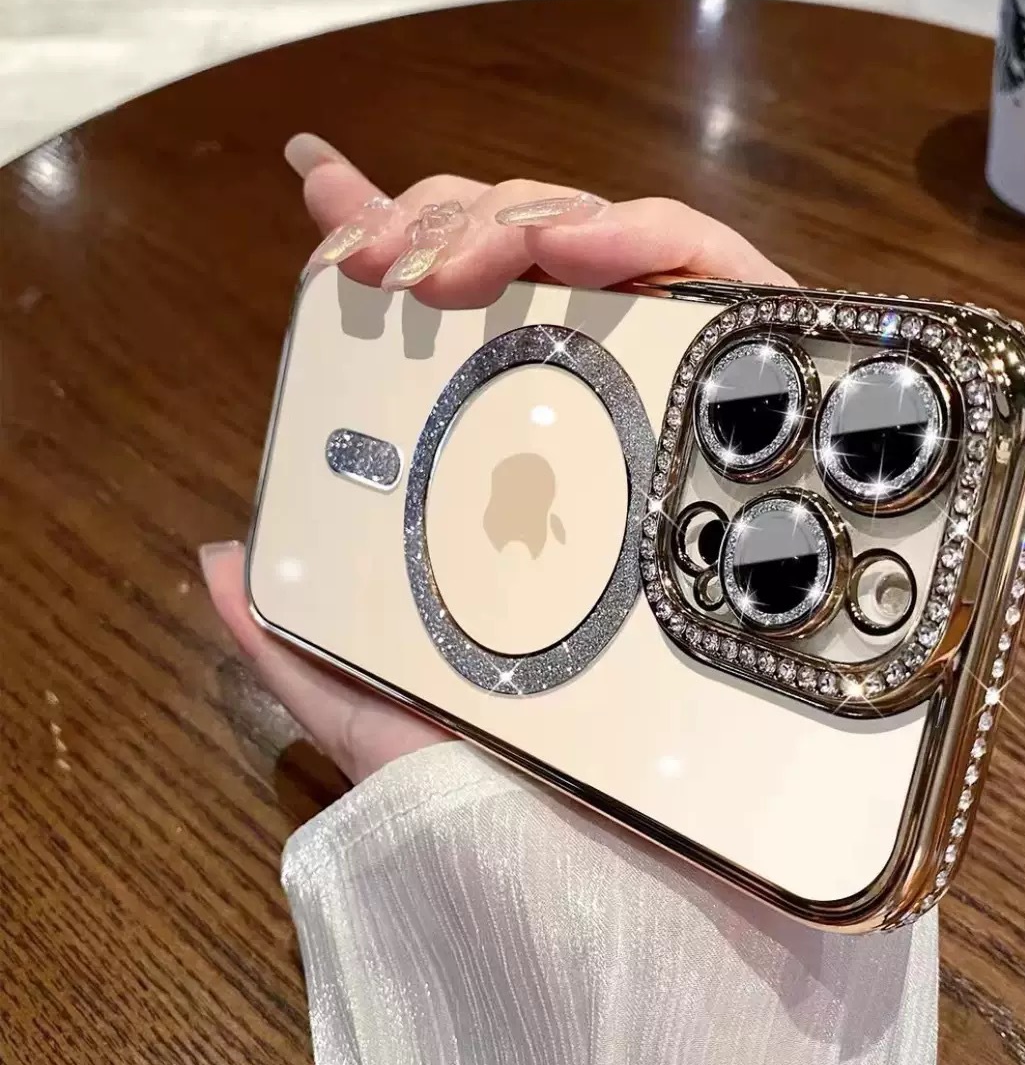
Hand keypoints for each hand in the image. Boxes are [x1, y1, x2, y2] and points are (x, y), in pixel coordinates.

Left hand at [202, 132, 795, 784]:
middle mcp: (604, 432)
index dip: (398, 237)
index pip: (461, 332)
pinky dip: (646, 237)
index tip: (326, 195)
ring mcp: (683, 411)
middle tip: (387, 268)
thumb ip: (300, 644)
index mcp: (521, 482)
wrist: (649, 870)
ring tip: (464, 262)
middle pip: (532, 269)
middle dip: (447, 224)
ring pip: (615, 253)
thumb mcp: (385, 710)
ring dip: (525, 219)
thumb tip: (220, 558)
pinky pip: (720, 283)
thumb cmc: (528, 795)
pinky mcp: (764, 406)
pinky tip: (574, 250)